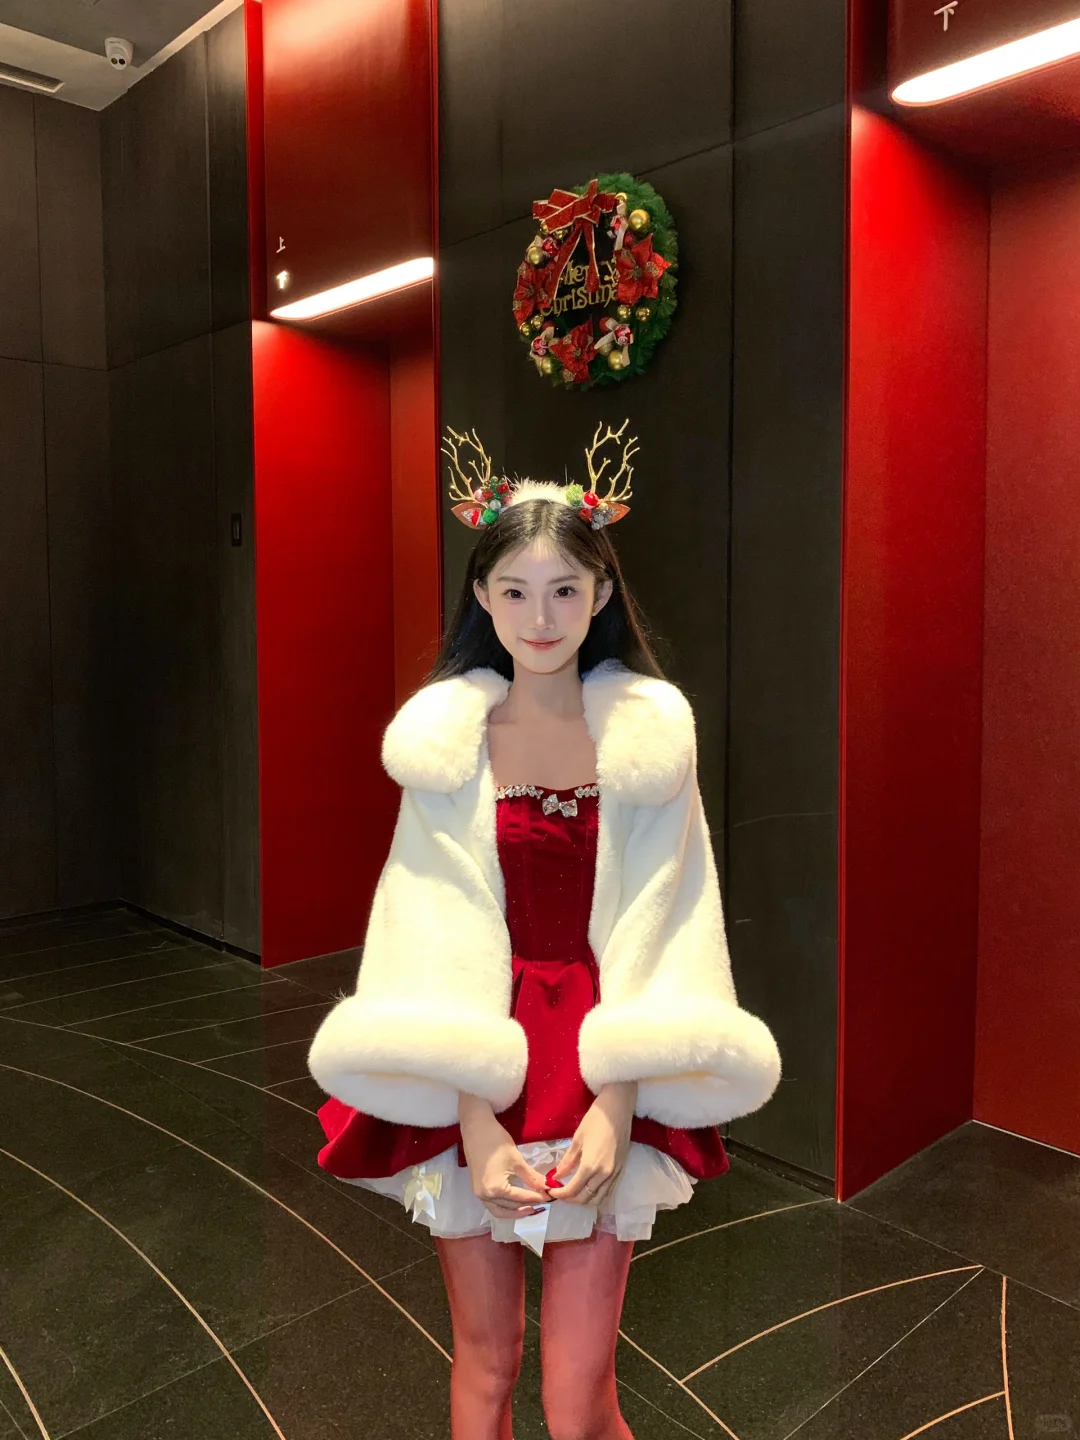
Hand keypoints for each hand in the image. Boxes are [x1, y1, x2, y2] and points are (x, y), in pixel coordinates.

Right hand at [458, 1092, 549, 1220]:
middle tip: (543, 1203)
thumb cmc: (497, 1141)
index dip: (538, 1197)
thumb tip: (548, 1187)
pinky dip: (505, 1207)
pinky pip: (493, 1204)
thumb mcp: (517, 1161)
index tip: (551, 1197)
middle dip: (528, 1207)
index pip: (521, 1198)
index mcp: (496, 1189)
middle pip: (510, 1208)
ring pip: (500, 1211)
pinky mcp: (477, 1189)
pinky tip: (515, 1202)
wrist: (476, 1127)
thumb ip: (532, 1178)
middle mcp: (485, 1196)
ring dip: (515, 1212)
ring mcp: (479, 1194)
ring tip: (531, 1208)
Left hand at [551, 1081, 636, 1207]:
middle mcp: (604, 1175)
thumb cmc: (595, 1120)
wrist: (618, 1109)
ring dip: (584, 1200)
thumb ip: (567, 1161)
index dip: (559, 1194)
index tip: (550, 1191)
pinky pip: (608, 1191)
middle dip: (570, 1199)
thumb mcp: (577, 1139)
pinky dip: (596, 1195)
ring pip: (598, 1198)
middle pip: (585, 1198)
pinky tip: (588, 1188)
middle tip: (559, 1192)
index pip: (572, 1190)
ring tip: (573, 1192)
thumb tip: (556, 1176)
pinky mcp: (621, 1170)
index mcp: (590, 1166)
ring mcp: (614, 1174)